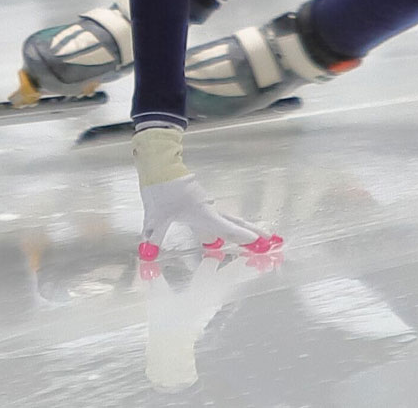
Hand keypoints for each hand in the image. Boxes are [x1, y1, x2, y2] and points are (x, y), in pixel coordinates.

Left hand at [138, 174, 279, 259]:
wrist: (158, 165)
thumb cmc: (160, 189)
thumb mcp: (155, 216)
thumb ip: (154, 235)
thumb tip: (149, 252)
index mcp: (201, 213)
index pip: (225, 228)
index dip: (241, 236)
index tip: (257, 242)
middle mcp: (207, 209)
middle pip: (234, 222)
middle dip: (251, 232)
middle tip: (268, 240)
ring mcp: (204, 203)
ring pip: (226, 218)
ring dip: (240, 228)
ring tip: (254, 237)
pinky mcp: (198, 199)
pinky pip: (215, 215)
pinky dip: (226, 224)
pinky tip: (220, 233)